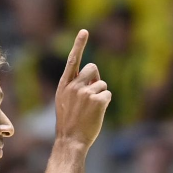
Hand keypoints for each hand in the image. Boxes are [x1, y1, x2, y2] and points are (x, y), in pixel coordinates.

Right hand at [55, 29, 110, 149]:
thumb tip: (94, 77)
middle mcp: (74, 86)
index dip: (78, 45)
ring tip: (90, 109)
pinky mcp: (98, 101)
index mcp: (64, 86)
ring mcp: (85, 93)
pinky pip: (108, 94)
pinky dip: (105, 103)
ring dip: (101, 94)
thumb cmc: (69, 122)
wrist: (70, 140)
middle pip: (93, 68)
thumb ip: (75, 87)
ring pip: (102, 83)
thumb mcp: (65, 102)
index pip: (72, 61)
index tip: (84, 31)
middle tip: (90, 95)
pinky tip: (96, 113)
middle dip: (96, 78)